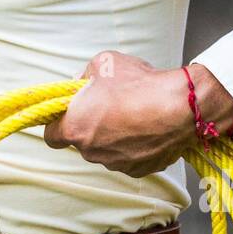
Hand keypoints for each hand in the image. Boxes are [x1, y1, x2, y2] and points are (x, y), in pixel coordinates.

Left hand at [43, 53, 232, 178]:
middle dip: (91, 126)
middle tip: (108, 106)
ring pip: (107, 150)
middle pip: (82, 141)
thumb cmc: (139, 83)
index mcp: (76, 128)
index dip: (57, 124)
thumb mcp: (102, 63)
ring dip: (114, 135)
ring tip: (133, 113)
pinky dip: (135, 145)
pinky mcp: (139, 170)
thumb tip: (81, 84)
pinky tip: (147, 126)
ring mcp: (116, 163)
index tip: (68, 114)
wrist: (181, 106)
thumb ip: (84, 76)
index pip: (51, 136)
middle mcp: (91, 151)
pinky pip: (129, 156)